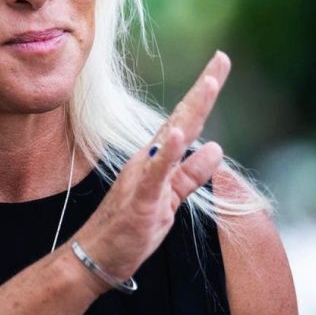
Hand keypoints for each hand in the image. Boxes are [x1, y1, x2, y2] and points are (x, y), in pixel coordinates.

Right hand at [73, 51, 231, 289]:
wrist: (93, 256)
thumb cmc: (129, 229)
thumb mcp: (170, 200)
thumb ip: (190, 175)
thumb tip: (215, 149)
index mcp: (158, 160)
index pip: (187, 121)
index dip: (204, 94)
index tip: (220, 65)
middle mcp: (149, 160)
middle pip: (183, 119)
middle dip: (204, 89)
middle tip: (222, 58)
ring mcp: (144, 177)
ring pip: (172, 139)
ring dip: (191, 110)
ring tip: (210, 83)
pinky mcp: (141, 200)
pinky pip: (156, 174)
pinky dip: (169, 153)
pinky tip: (180, 134)